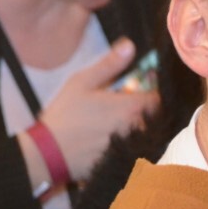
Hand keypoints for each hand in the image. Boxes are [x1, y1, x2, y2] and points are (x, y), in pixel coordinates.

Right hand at [39, 38, 157, 181]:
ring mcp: (134, 147)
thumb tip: (130, 45)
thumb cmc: (65, 115)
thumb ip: (110, 64)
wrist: (47, 155)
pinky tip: (119, 138)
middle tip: (131, 104)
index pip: (160, 97)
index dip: (155, 90)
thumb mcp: (82, 82)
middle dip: (149, 109)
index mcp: (133, 107)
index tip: (145, 87)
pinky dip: (136, 144)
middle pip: (157, 116)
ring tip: (122, 122)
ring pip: (149, 134)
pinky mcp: (126, 163)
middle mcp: (140, 127)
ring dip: (143, 126)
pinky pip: (140, 151)